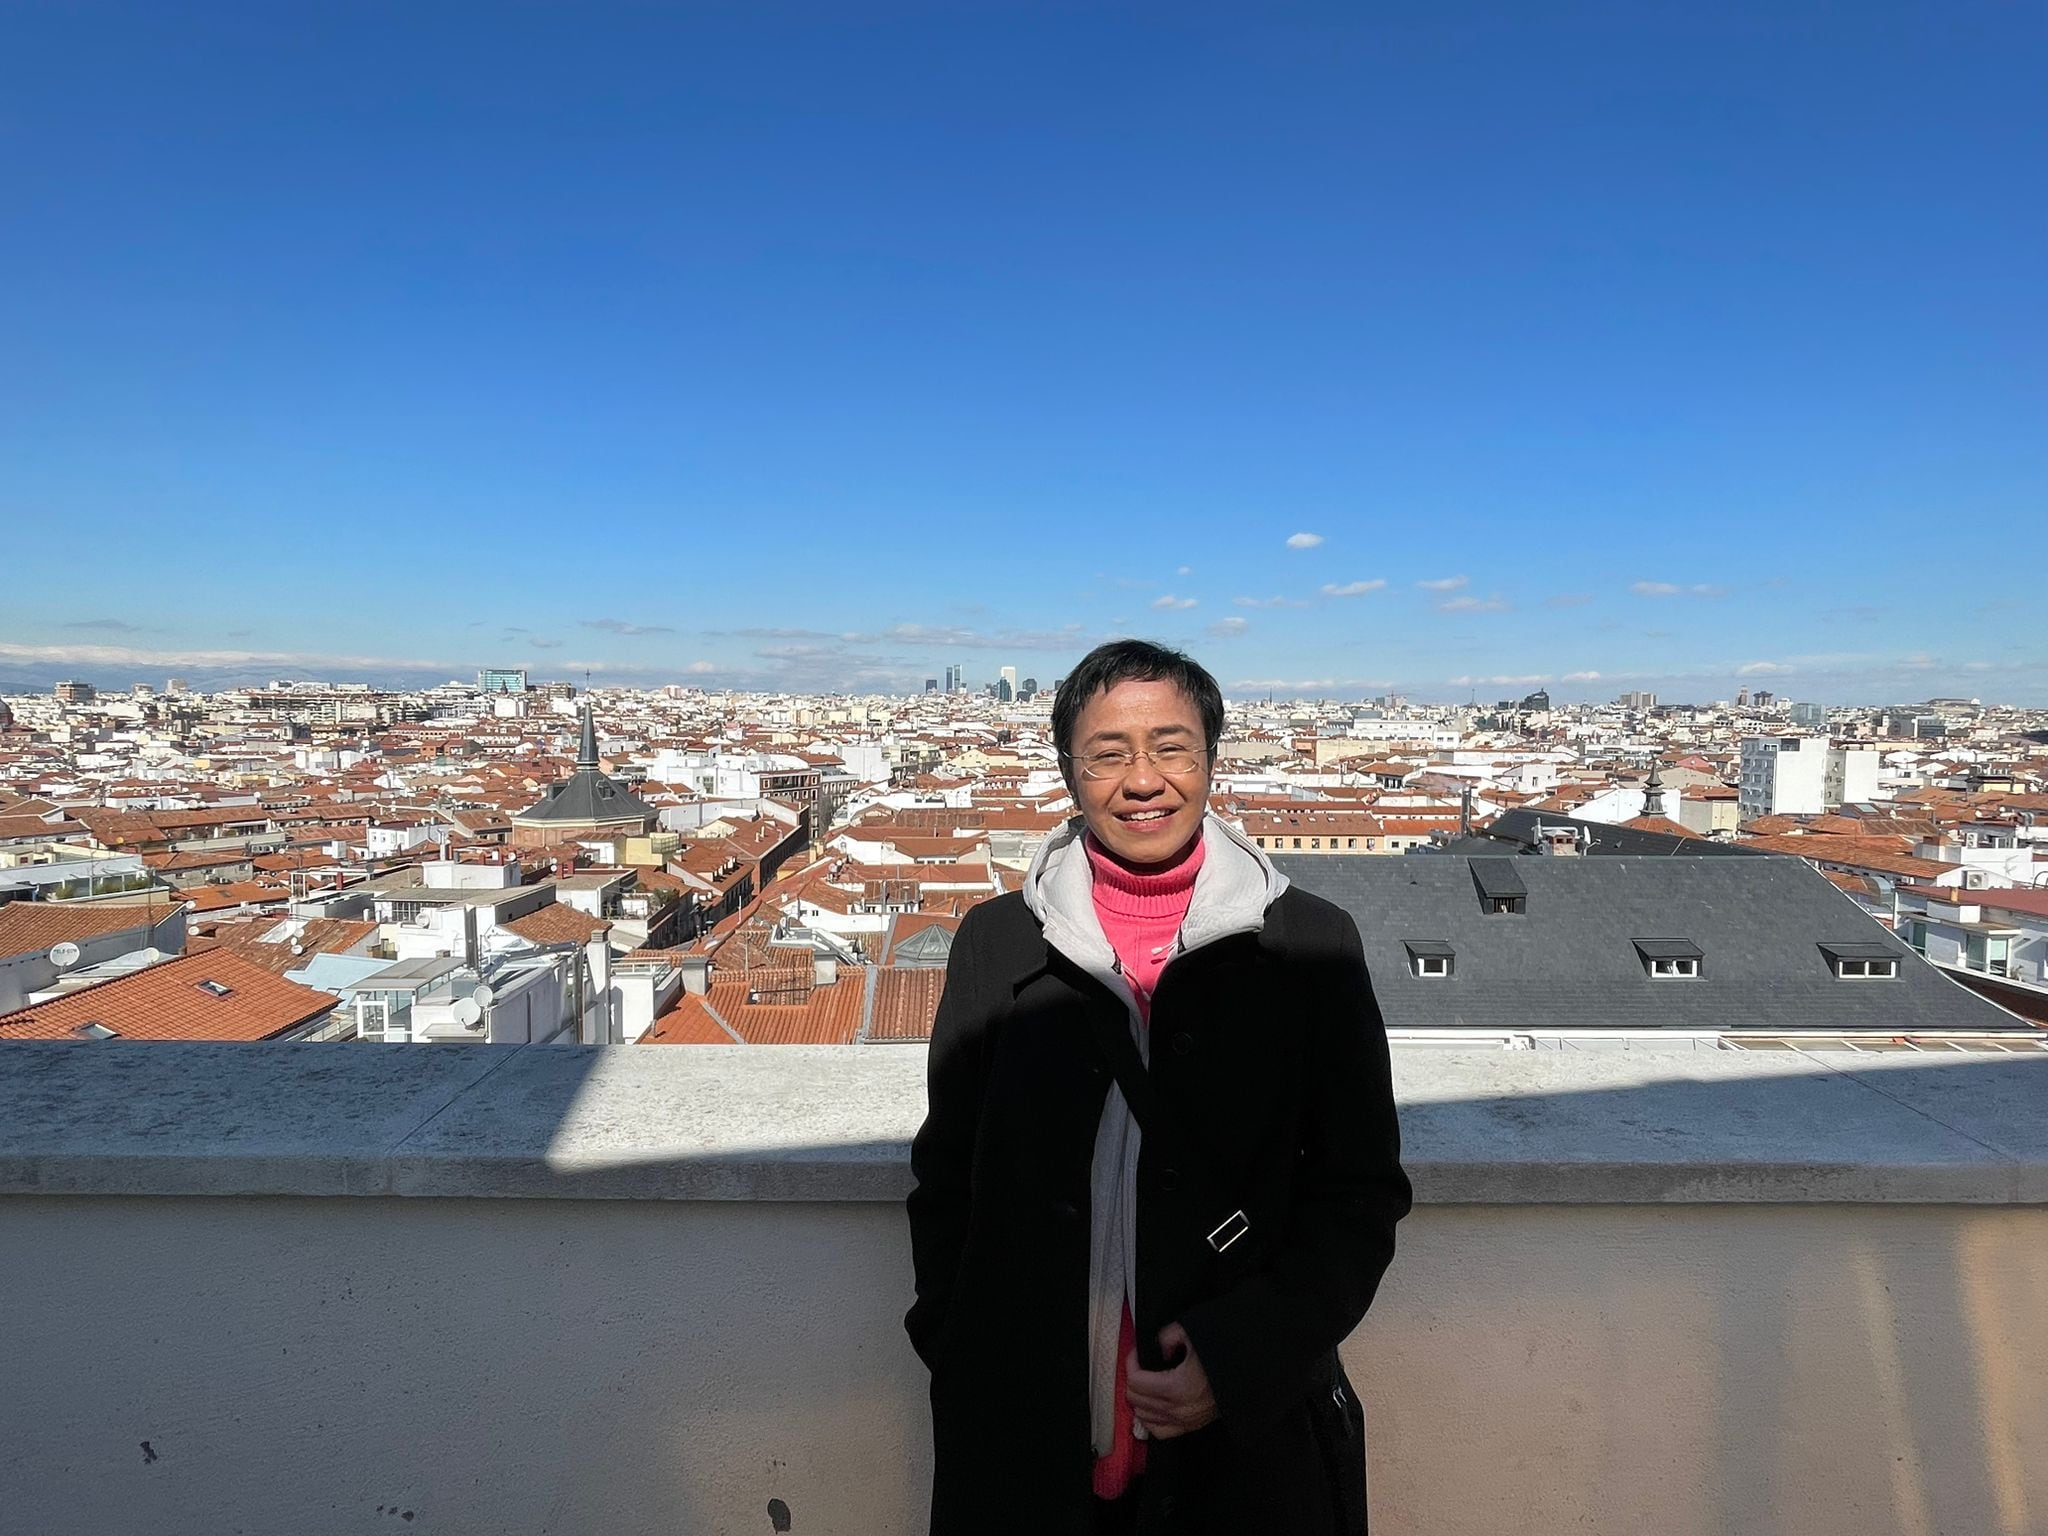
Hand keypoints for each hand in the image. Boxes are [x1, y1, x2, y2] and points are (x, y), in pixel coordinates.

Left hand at [1125, 1321, 1217, 1439]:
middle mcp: (1177, 1408)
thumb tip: (1160, 1347)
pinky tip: (1151, 1407)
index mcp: (1176, 1387)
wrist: (1245, 1377)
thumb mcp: (1195, 1335)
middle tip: (1138, 1366)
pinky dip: (1150, 1420)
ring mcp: (1184, 1421)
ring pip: (1143, 1416)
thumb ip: (1170, 1336)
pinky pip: (1159, 1431)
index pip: (1136, 1381)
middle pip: (1136, 1399)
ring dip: (1139, 1400)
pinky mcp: (1191, 1426)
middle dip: (1132, 1380)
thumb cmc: (1222, 1358)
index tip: (1136, 1354)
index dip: (1131, 1363)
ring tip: (1143, 1384)